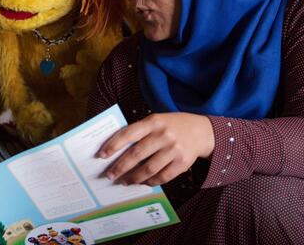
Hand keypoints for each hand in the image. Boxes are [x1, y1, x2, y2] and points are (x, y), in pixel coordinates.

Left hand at [98, 112, 214, 185]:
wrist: (202, 131)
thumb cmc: (171, 125)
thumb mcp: (156, 120)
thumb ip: (139, 131)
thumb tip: (117, 149)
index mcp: (153, 122)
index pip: (128, 134)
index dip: (113, 145)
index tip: (102, 155)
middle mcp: (163, 135)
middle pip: (137, 154)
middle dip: (120, 166)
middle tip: (110, 174)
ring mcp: (174, 150)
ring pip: (148, 168)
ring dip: (133, 177)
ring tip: (124, 181)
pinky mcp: (182, 163)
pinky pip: (162, 177)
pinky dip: (150, 182)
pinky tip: (142, 183)